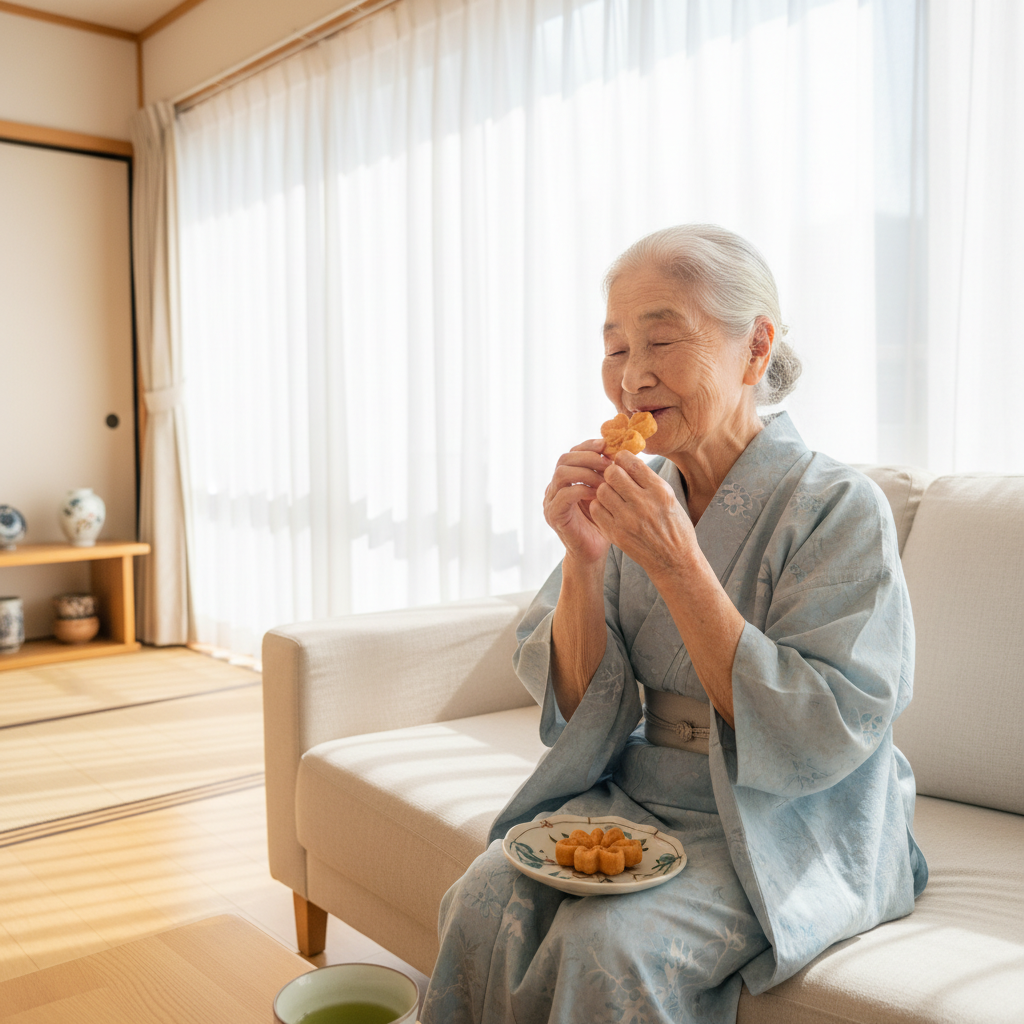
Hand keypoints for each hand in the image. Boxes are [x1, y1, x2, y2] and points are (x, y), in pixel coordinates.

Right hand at [543, 439, 614, 563]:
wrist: (592, 552)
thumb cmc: (602, 523)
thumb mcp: (606, 493)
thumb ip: (607, 474)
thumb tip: (622, 450)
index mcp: (566, 480)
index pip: (572, 453)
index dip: (589, 446)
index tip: (607, 446)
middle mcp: (554, 487)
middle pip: (564, 459)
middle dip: (588, 457)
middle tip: (608, 463)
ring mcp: (551, 500)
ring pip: (562, 473)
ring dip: (586, 472)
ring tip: (604, 479)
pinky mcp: (553, 514)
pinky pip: (565, 494)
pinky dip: (583, 490)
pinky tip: (598, 494)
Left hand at [590, 451, 696, 576]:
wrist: (674, 561)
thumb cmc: (674, 527)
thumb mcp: (670, 498)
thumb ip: (648, 480)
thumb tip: (626, 461)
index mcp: (660, 491)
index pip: (631, 462)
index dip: (622, 458)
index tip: (622, 462)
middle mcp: (643, 503)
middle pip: (612, 474)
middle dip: (611, 473)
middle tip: (615, 479)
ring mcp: (628, 520)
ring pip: (602, 490)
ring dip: (605, 490)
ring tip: (613, 496)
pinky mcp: (616, 534)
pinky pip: (596, 509)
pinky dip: (600, 506)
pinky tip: (609, 509)